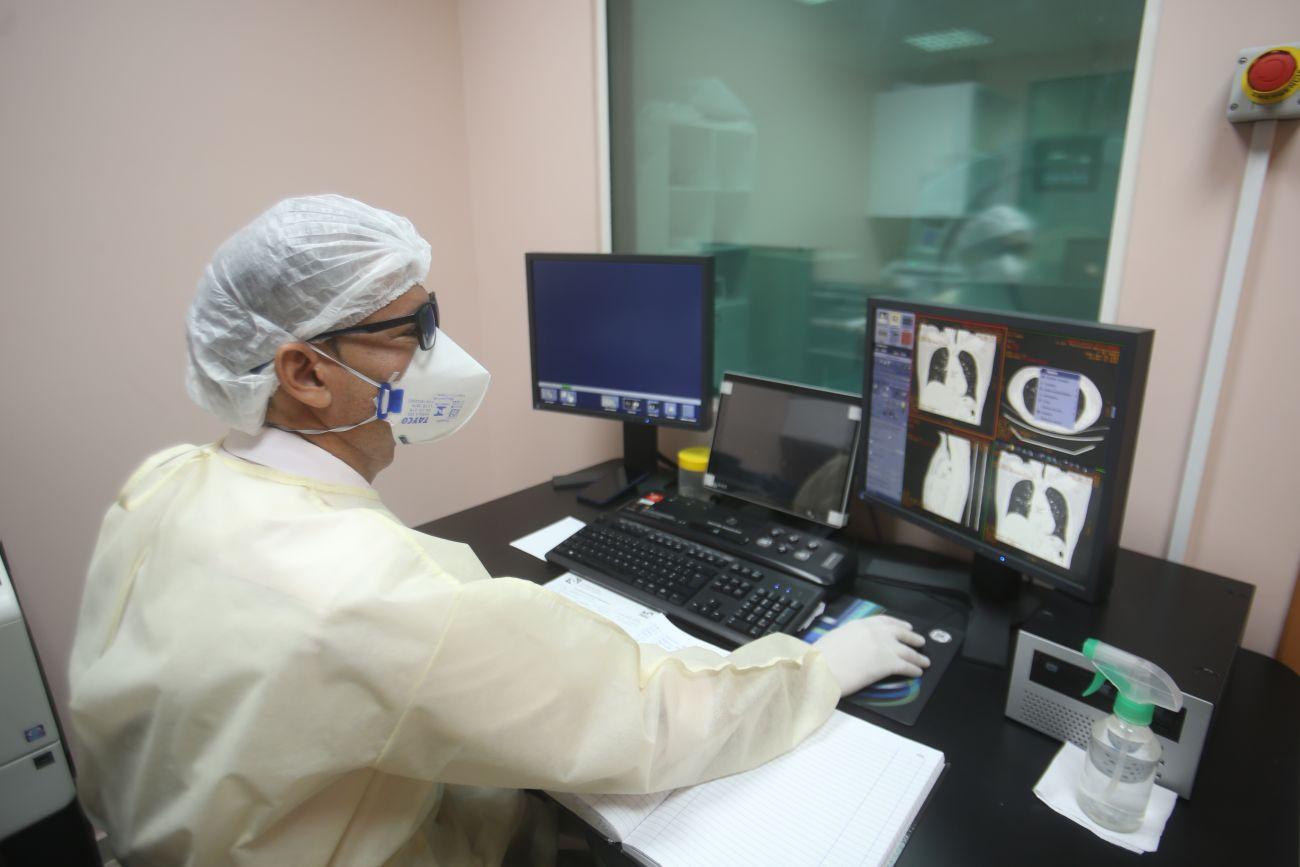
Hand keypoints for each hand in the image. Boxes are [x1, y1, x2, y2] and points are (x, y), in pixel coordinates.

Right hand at [813, 615, 929, 696]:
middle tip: (920, 641)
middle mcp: (875, 632)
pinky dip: (914, 669)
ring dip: (918, 656)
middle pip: (901, 633)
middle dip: (912, 637)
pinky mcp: (888, 663)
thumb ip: (851, 637)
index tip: (905, 626)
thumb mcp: (837, 637)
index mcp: (861, 624)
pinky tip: (917, 672)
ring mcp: (883, 646)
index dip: (898, 624)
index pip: (885, 621)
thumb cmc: (822, 657)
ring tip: (924, 660)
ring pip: (907, 650)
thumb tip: (857, 644)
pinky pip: (906, 665)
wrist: (822, 668)